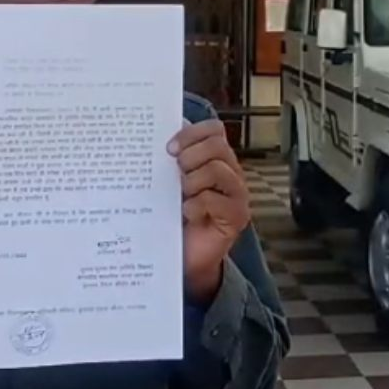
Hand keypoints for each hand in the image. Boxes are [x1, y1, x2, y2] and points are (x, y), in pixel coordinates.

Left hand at [168, 119, 249, 303]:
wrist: (185, 258)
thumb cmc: (175, 217)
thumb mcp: (170, 184)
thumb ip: (169, 162)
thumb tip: (151, 139)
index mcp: (217, 159)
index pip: (214, 130)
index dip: (191, 133)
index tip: (168, 149)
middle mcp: (231, 172)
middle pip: (217, 145)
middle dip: (190, 156)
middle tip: (175, 174)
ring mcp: (237, 194)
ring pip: (216, 169)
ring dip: (191, 181)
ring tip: (181, 197)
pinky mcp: (236, 217)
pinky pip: (213, 199)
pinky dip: (193, 205)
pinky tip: (186, 215)